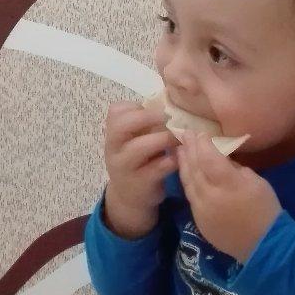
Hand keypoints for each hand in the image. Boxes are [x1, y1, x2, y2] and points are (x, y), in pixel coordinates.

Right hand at [103, 102, 176, 237]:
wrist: (130, 197)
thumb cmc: (138, 160)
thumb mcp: (135, 139)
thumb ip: (145, 122)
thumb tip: (171, 98)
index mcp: (113, 133)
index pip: (116, 111)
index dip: (139, 106)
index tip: (158, 108)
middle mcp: (114, 149)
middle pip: (122, 125)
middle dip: (148, 117)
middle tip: (170, 117)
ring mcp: (124, 167)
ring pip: (139, 147)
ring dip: (163, 138)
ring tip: (180, 137)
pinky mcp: (140, 184)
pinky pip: (156, 168)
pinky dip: (171, 160)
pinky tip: (180, 157)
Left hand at [176, 132, 280, 262]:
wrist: (263, 245)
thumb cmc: (265, 209)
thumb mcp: (256, 181)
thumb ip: (235, 168)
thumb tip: (220, 157)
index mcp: (229, 184)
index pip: (209, 158)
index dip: (203, 143)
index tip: (200, 131)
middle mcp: (211, 196)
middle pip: (195, 167)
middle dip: (190, 148)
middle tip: (185, 133)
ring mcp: (202, 209)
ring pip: (188, 181)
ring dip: (183, 163)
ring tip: (180, 149)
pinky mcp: (198, 220)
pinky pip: (190, 195)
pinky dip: (187, 180)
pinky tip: (185, 171)